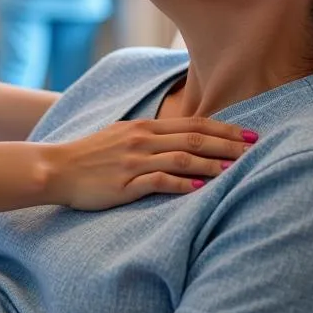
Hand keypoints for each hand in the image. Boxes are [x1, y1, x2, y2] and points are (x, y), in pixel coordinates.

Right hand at [42, 117, 255, 210]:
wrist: (57, 168)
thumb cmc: (91, 155)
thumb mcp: (122, 135)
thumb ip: (151, 136)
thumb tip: (181, 139)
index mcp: (144, 127)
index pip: (194, 124)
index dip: (225, 128)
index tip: (249, 133)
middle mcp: (143, 140)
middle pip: (195, 139)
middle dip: (228, 144)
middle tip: (255, 149)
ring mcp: (134, 161)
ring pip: (182, 158)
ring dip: (213, 164)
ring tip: (237, 170)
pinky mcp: (126, 183)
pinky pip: (160, 181)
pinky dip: (183, 184)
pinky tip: (202, 188)